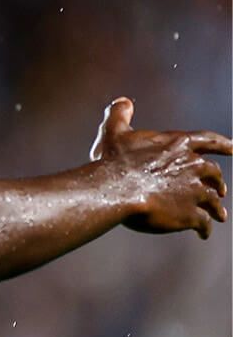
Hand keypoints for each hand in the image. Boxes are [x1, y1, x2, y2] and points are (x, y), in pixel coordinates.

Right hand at [89, 98, 230, 237]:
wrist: (115, 190)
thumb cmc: (114, 161)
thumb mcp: (114, 132)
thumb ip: (120, 115)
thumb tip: (122, 101)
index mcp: (179, 144)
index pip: (208, 140)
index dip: (223, 144)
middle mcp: (194, 166)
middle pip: (213, 174)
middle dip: (217, 182)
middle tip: (219, 190)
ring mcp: (195, 191)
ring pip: (213, 200)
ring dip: (217, 208)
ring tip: (218, 216)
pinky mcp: (190, 214)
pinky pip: (203, 223)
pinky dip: (205, 228)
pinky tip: (203, 234)